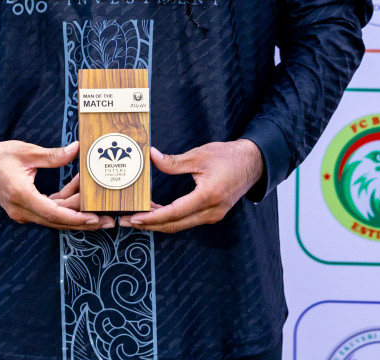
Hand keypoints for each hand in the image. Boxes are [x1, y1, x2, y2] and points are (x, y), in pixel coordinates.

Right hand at [0, 128, 111, 230]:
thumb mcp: (26, 152)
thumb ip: (52, 155)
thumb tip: (76, 150)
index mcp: (21, 196)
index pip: (53, 213)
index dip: (75, 218)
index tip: (95, 219)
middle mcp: (22, 209)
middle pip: (57, 221)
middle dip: (83, 221)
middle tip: (108, 220)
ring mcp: (22, 212)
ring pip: (54, 218)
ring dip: (75, 211)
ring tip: (97, 205)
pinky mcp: (24, 209)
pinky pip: (48, 211)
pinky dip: (64, 204)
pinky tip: (76, 192)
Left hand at [125, 139, 263, 233]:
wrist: (252, 163)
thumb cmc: (228, 157)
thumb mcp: (199, 155)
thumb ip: (174, 162)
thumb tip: (152, 156)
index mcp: (208, 196)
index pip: (175, 213)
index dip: (153, 217)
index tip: (135, 218)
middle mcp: (211, 211)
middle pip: (175, 224)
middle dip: (150, 225)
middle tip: (128, 221)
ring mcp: (213, 215)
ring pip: (180, 225)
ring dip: (159, 222)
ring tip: (137, 218)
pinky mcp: (212, 213)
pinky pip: (187, 220)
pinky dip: (170, 218)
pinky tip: (156, 212)